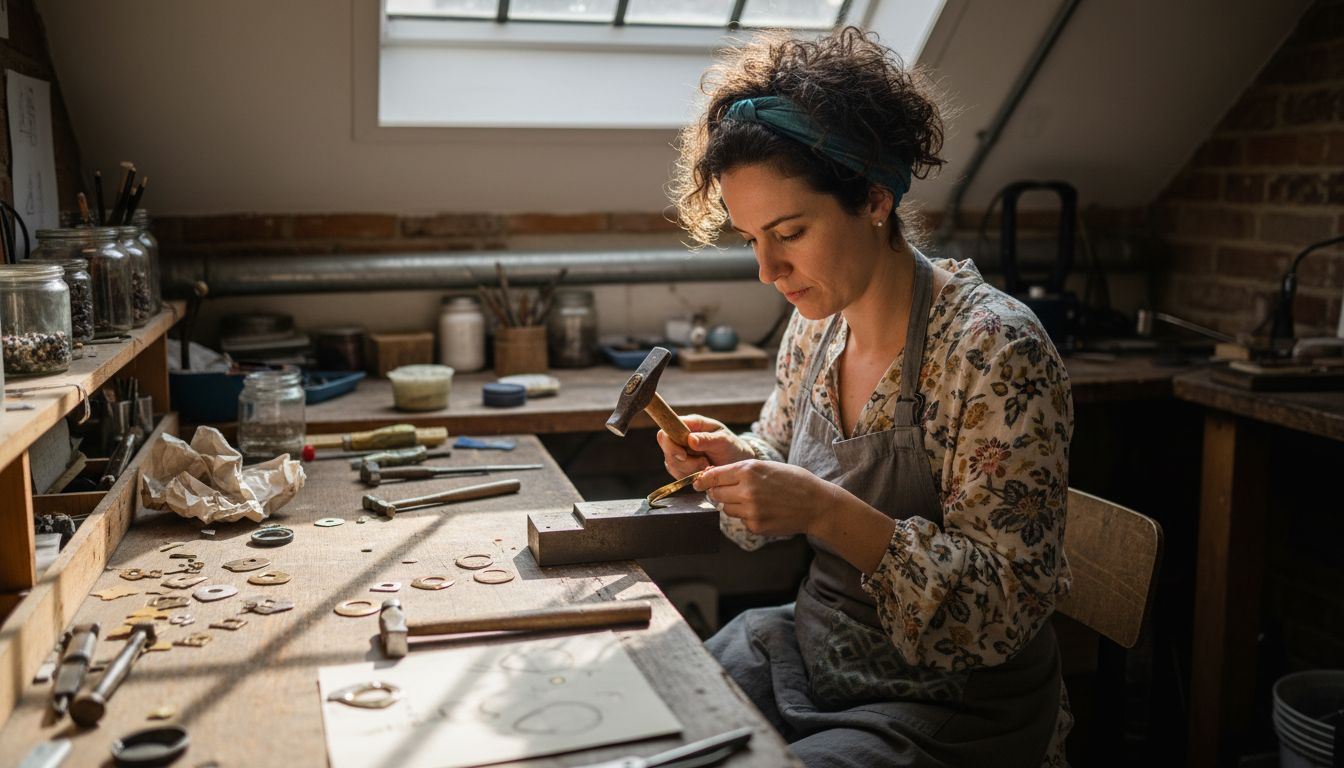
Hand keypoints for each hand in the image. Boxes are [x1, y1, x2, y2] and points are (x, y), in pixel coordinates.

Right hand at [657, 414, 754, 478]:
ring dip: (690, 470)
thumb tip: (690, 439)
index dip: (670, 443)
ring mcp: (679, 452)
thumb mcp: (724, 441)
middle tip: (703, 463)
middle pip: (667, 449)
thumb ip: (708, 439)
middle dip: (683, 461)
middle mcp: (681, 437)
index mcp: (690, 424)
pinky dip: (690, 476)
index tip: (683, 455)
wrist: (737, 463)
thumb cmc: (732, 447)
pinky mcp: (681, 466)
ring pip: (671, 464)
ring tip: (707, 466)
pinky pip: (677, 474)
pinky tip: (703, 472)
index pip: (667, 430)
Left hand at [692, 459, 835, 538]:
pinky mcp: (755, 526)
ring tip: (755, 499)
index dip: (703, 479)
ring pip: (726, 508)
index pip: (713, 476)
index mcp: (749, 470)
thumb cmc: (793, 481)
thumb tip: (711, 477)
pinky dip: (747, 516)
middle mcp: (747, 490)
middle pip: (716, 494)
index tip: (697, 482)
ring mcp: (751, 510)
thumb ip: (740, 472)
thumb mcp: (766, 467)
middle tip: (732, 490)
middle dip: (719, 492)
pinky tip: (765, 510)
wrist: (817, 504)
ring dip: (734, 504)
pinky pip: (740, 520)